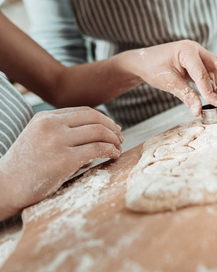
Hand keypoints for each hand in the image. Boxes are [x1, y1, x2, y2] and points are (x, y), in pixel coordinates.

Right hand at [0, 107, 122, 219]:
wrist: (4, 188)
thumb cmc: (25, 168)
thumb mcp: (38, 139)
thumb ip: (61, 132)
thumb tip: (96, 133)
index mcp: (44, 118)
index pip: (84, 112)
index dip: (104, 119)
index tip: (113, 128)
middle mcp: (51, 125)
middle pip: (95, 119)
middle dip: (113, 128)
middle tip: (120, 138)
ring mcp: (57, 142)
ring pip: (99, 132)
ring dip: (114, 140)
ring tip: (118, 148)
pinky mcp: (64, 160)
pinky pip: (97, 149)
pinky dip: (110, 151)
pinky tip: (113, 156)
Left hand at [114, 40, 216, 116]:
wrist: (142, 62)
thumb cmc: (152, 68)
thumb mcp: (168, 83)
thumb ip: (186, 95)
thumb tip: (198, 110)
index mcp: (187, 50)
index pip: (203, 73)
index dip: (210, 90)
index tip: (216, 104)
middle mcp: (195, 49)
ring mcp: (197, 54)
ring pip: (215, 68)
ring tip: (216, 99)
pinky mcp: (196, 61)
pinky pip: (209, 71)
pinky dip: (212, 82)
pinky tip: (211, 94)